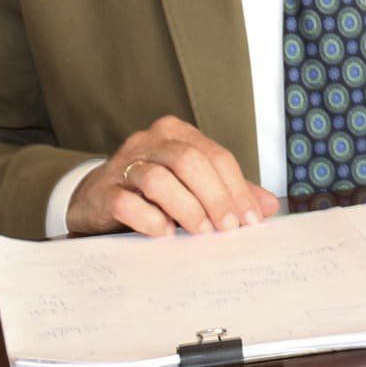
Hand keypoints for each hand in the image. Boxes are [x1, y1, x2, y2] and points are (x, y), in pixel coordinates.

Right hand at [68, 114, 278, 237]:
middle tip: (228, 227)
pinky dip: (149, 219)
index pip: (216, 155)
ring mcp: (122, 165)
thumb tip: (269, 206)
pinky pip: (126, 202)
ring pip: (159, 179)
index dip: (237, 188)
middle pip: (190, 161)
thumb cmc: (151, 192)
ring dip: (186, 208)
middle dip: (215, 196)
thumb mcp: (193, 186)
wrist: (96, 200)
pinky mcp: (102, 192)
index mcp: (176, 134)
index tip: (251, 218)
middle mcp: (149, 142)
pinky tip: (164, 233)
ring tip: (201, 231)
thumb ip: (229, 192)